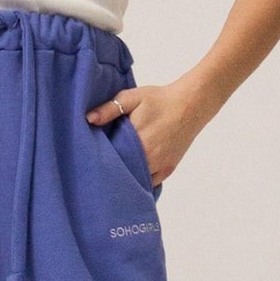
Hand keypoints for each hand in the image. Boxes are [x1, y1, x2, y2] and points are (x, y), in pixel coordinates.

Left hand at [86, 80, 204, 186]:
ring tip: (113, 171)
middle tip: (99, 166)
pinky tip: (131, 176)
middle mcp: (149, 158)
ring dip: (126, 176)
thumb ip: (110, 109)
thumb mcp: (132, 98)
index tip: (90, 157)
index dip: (100, 159)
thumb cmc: (160, 100)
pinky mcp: (168, 170)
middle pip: (123, 172)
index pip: (111, 158)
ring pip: (136, 179)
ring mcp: (160, 166)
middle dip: (112, 170)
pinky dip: (140, 180)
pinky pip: (149, 182)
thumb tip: (88, 119)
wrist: (191, 105)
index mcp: (137, 141)